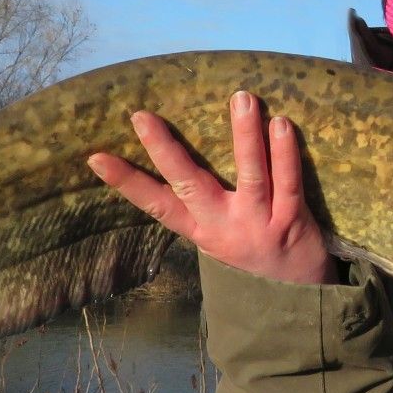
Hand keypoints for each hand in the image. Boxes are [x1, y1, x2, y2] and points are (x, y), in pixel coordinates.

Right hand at [87, 90, 333, 284]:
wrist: (295, 294)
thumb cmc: (252, 251)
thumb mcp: (216, 234)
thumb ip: (199, 201)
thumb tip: (175, 148)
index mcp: (200, 229)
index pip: (156, 204)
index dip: (126, 183)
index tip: (96, 158)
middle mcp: (224, 226)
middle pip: (190, 185)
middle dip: (165, 151)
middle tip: (142, 117)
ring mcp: (258, 223)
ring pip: (250, 175)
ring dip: (244, 134)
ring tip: (240, 98)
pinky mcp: (292, 220)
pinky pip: (289, 182)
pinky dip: (285, 153)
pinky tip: (280, 123)